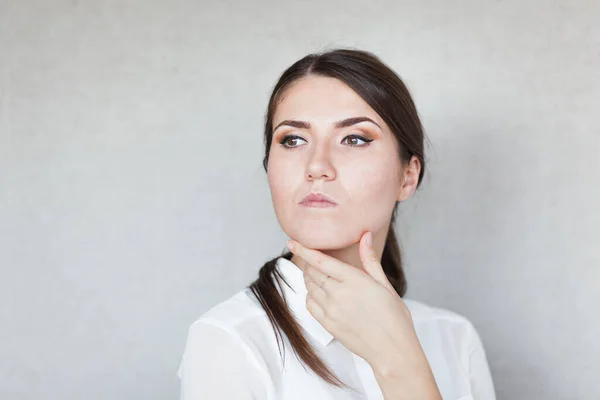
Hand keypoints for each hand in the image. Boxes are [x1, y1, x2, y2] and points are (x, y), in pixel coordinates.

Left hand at [285, 231, 428, 378]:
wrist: (392, 350)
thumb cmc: (394, 317)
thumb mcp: (385, 284)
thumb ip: (370, 259)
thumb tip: (365, 236)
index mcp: (354, 280)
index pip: (321, 261)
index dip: (304, 250)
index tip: (291, 242)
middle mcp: (339, 294)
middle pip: (312, 273)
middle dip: (310, 264)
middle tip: (314, 261)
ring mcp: (331, 311)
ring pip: (309, 288)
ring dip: (310, 279)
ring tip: (320, 277)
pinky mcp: (328, 324)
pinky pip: (310, 305)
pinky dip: (311, 296)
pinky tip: (320, 294)